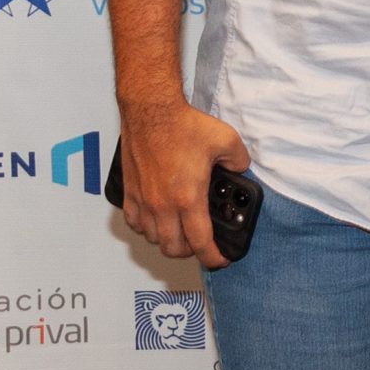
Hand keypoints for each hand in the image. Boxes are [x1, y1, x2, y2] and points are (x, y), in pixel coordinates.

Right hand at [116, 94, 249, 270]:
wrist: (150, 109)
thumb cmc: (182, 124)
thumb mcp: (226, 141)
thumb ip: (239, 161)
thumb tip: (240, 170)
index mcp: (188, 198)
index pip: (200, 242)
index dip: (213, 257)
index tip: (220, 259)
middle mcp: (162, 204)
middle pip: (173, 248)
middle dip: (191, 252)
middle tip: (201, 243)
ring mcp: (144, 200)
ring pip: (152, 238)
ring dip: (167, 240)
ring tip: (180, 231)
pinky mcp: (130, 191)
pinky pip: (134, 223)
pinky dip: (145, 228)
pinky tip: (156, 219)